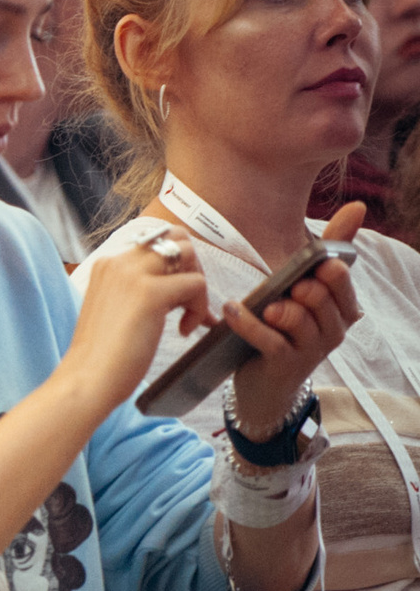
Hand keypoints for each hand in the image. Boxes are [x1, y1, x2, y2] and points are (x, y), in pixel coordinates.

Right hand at [56, 224, 210, 415]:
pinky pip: (197, 283)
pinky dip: (199, 308)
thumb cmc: (101, 356)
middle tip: (189, 302)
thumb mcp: (116, 310)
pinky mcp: (150, 293)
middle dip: (192, 267)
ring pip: (188, 253)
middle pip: (175, 238)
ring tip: (188, 317)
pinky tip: (184, 332)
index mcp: (107, 265)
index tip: (177, 300)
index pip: (155, 243)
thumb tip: (177, 285)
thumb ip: (137, 290)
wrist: (87, 380)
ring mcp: (133, 275)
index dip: (175, 267)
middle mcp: (118, 263)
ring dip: (197, 285)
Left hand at [229, 205, 362, 438]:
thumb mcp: (303, 286)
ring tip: (265, 306)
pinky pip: (270, 340)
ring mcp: (311, 350)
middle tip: (289, 288)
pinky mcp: (285, 365)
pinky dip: (249, 324)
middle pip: (321, 296)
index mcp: (342, 308)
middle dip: (303, 288)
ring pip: (300, 318)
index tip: (314, 265)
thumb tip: (358, 206)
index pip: (341, 278)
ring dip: (279, 308)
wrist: (263, 384)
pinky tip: (233, 309)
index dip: (327, 269)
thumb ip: (328, 249)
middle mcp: (333, 330)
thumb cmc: (283, 327)